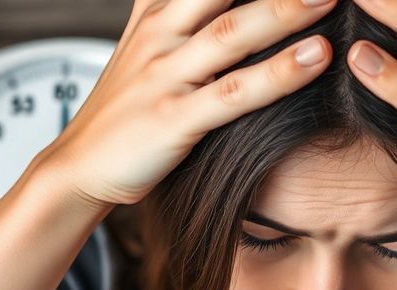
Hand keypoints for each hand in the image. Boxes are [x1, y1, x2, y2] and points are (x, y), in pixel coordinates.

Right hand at [32, 0, 336, 208]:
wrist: (80, 166)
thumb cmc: (127, 107)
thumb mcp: (148, 44)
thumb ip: (181, 12)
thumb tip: (226, 3)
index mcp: (156, 12)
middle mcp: (160, 34)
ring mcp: (165, 76)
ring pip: (232, 34)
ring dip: (284, 13)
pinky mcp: (174, 120)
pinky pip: (235, 93)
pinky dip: (279, 74)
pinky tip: (317, 57)